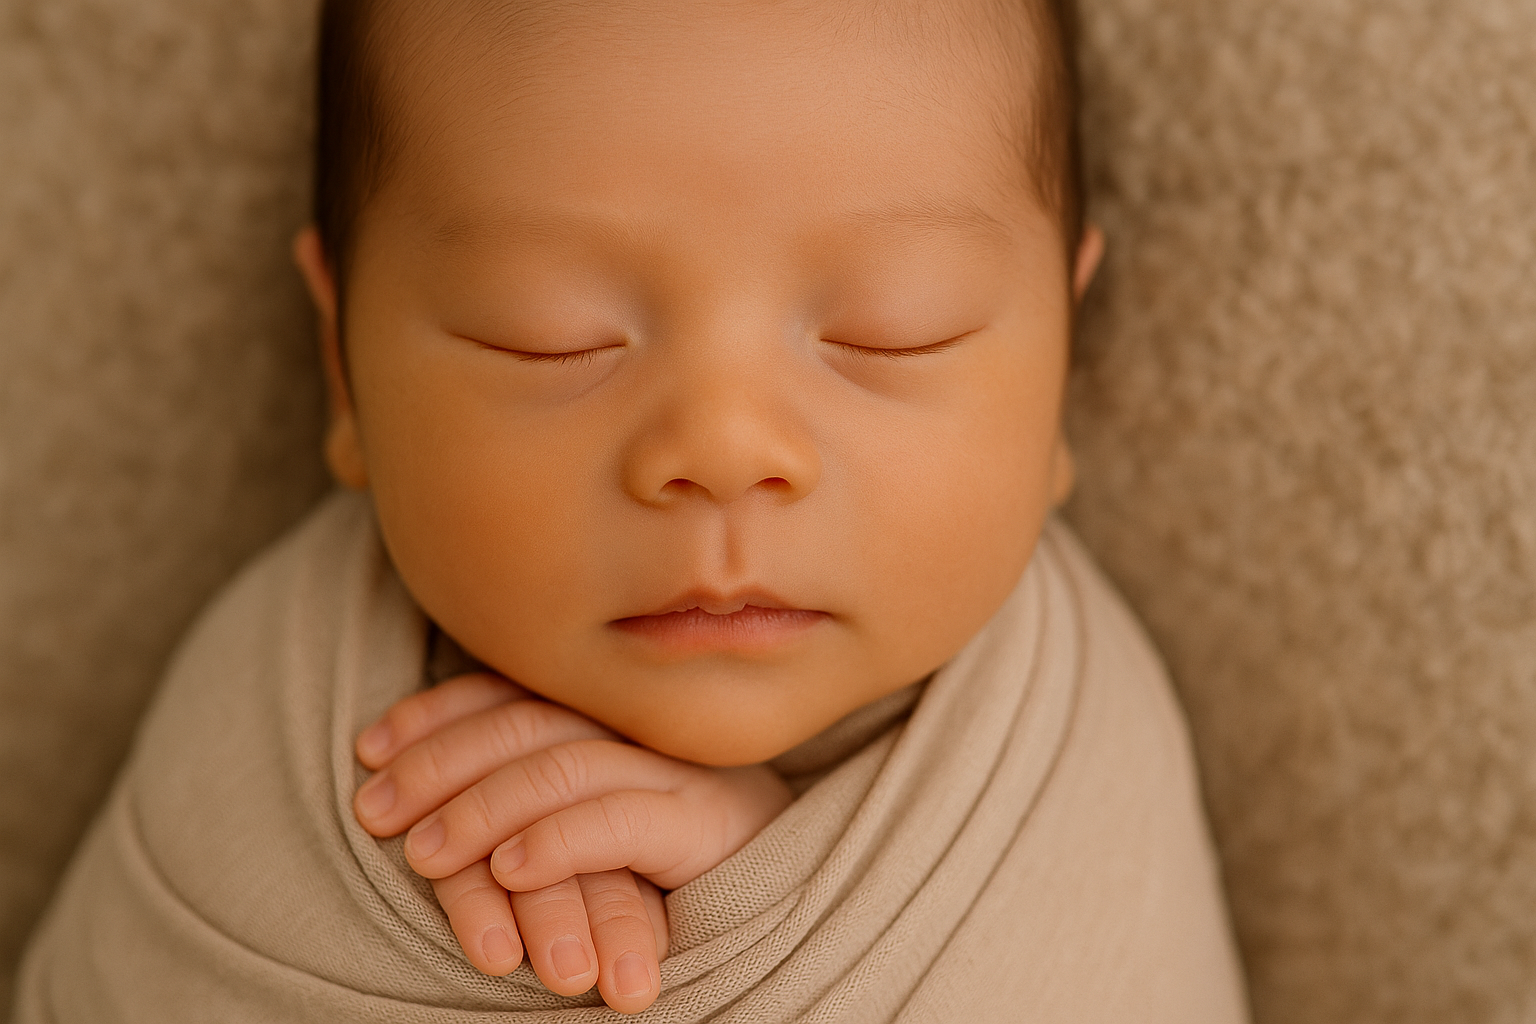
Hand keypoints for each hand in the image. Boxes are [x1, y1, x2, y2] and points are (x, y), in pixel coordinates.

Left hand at [353, 673, 791, 1011]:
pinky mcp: (705, 825)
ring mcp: (674, 769)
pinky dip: (558, 841)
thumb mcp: (594, 811)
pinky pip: (620, 821)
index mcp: (610, 711)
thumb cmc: (675, 853)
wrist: (791, 880)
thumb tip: (426, 800)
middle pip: (525, 721)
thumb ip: (536, 788)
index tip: (368, 748)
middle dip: (438, 762)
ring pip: (562, 766)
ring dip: (483, 808)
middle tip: (374, 810)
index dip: (434, 715)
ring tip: (425, 852)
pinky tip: (510, 869)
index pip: (509, 693)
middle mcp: (641, 726)